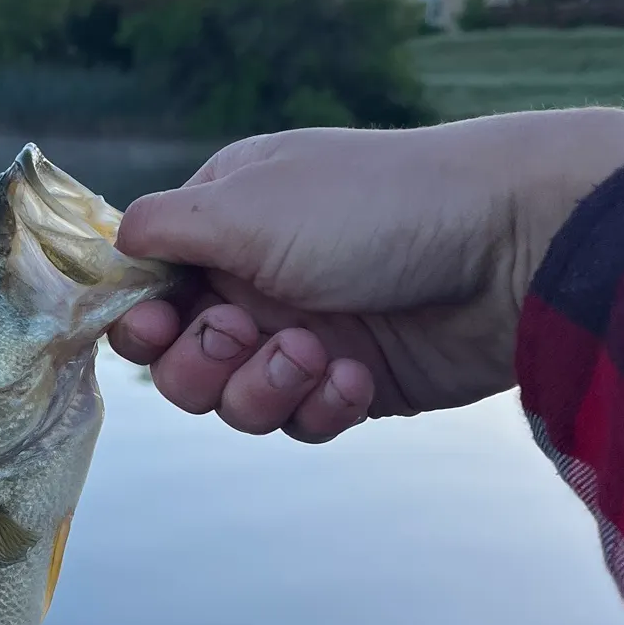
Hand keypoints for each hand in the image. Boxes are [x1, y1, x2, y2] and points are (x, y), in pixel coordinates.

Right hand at [109, 107, 623, 441]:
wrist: (511, 248)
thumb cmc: (372, 206)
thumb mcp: (247, 203)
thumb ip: (161, 228)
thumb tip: (112, 246)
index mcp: (222, 222)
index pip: (145, 283)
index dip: (137, 317)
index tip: (152, 325)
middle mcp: (253, 278)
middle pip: (175, 357)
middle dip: (202, 360)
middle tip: (245, 333)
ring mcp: (301, 331)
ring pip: (232, 400)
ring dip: (262, 386)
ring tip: (314, 355)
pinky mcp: (349, 382)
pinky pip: (299, 420)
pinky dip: (321, 404)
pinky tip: (357, 375)